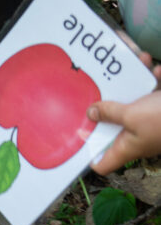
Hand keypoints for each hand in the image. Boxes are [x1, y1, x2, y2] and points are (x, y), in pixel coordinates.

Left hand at [88, 58, 160, 173]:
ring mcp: (150, 121)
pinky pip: (154, 90)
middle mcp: (136, 135)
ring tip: (137, 61)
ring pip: (134, 101)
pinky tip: (158, 69)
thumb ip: (111, 113)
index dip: (87, 157)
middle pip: (113, 124)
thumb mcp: (133, 116)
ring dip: (134, 81)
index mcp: (126, 146)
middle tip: (93, 88)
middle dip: (106, 104)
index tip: (72, 140)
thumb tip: (91, 113)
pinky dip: (156, 78)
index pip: (102, 163)